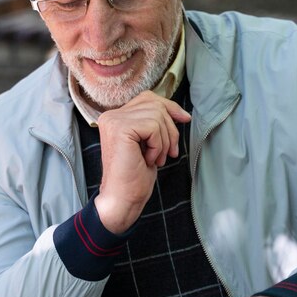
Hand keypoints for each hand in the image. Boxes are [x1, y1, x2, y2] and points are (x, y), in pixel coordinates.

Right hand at [94, 92, 190, 232]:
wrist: (123, 198)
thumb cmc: (135, 176)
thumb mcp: (149, 143)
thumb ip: (155, 123)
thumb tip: (180, 112)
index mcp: (116, 117)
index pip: (148, 98)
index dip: (170, 107)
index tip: (185, 119)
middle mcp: (111, 115)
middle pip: (156, 105)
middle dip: (170, 130)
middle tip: (167, 153)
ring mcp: (114, 120)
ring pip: (157, 116)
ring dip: (163, 141)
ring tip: (154, 158)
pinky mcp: (120, 128)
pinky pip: (153, 127)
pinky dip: (157, 145)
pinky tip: (147, 159)